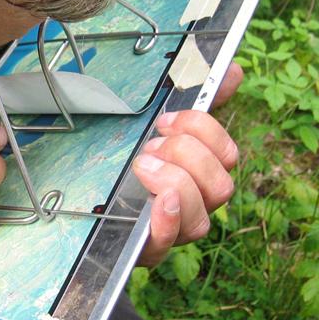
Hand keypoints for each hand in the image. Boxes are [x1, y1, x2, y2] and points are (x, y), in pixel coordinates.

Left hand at [133, 65, 242, 265]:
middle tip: (150, 145)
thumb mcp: (157, 130)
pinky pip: (166, 244)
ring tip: (141, 166)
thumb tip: (233, 70)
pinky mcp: (145, 249)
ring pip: (201, 218)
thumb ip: (194, 101)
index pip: (228, 155)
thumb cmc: (130, 164)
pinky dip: (166, 221)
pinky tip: (155, 201)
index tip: (165, 120)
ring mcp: (173, 231)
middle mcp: (195, 206)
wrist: (85, 205)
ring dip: (173, 182)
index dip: (203, 132)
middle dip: (186, 155)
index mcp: (202, 175)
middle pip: (221, 186)